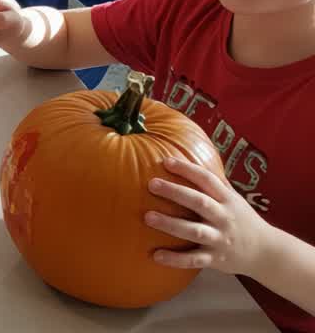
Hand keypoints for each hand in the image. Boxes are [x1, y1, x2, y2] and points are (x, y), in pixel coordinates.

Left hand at [146, 157, 271, 276]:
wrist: (267, 252)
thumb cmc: (242, 220)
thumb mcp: (233, 199)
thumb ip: (215, 183)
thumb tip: (192, 156)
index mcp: (227, 200)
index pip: (207, 180)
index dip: (188, 169)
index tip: (166, 161)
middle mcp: (224, 218)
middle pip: (199, 202)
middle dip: (175, 192)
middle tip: (152, 184)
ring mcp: (220, 239)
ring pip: (194, 231)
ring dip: (171, 224)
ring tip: (147, 217)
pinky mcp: (216, 259)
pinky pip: (194, 259)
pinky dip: (175, 259)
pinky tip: (156, 256)